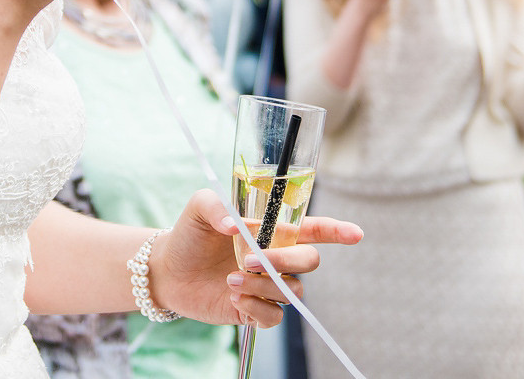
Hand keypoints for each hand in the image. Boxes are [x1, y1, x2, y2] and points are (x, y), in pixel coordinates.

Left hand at [150, 189, 362, 326]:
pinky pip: (275, 317)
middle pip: (309, 261)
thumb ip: (217, 206)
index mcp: (272, 230)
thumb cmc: (190, 234)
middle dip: (286, 260)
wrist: (167, 269)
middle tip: (248, 259)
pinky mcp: (255, 310)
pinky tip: (234, 297)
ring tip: (230, 279)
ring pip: (292, 291)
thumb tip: (235, 225)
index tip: (355, 234)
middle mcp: (276, 258)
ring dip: (264, 285)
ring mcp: (268, 286)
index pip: (314, 229)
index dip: (337, 231)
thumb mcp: (199, 207)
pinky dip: (257, 308)